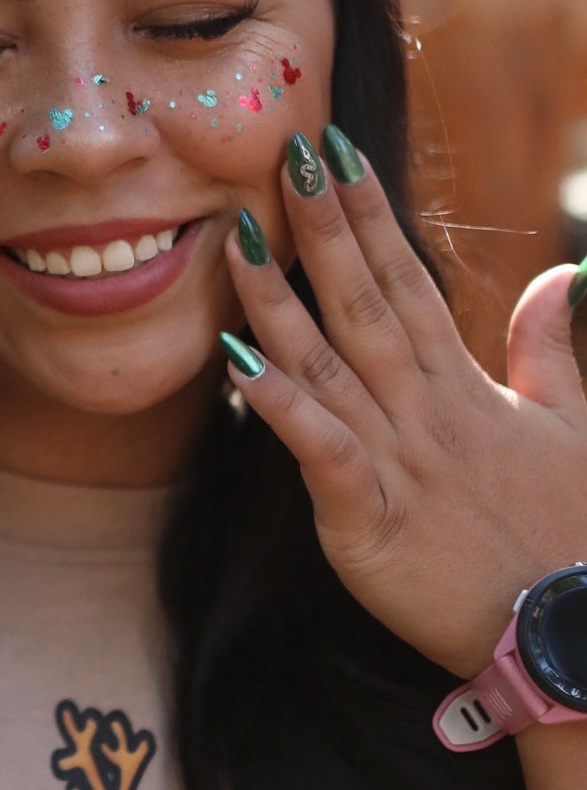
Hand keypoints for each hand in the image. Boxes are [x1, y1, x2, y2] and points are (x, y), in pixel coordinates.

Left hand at [222, 129, 586, 678]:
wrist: (575, 635)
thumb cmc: (571, 534)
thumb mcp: (569, 426)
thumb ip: (546, 347)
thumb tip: (559, 274)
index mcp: (465, 387)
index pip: (409, 281)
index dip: (371, 216)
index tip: (338, 154)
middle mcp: (426, 411)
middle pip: (365, 303)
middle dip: (325, 227)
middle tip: (287, 155)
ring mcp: (398, 462)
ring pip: (328, 363)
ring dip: (278, 299)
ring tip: (236, 237)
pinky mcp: (369, 520)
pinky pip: (320, 451)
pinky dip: (280, 405)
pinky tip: (237, 361)